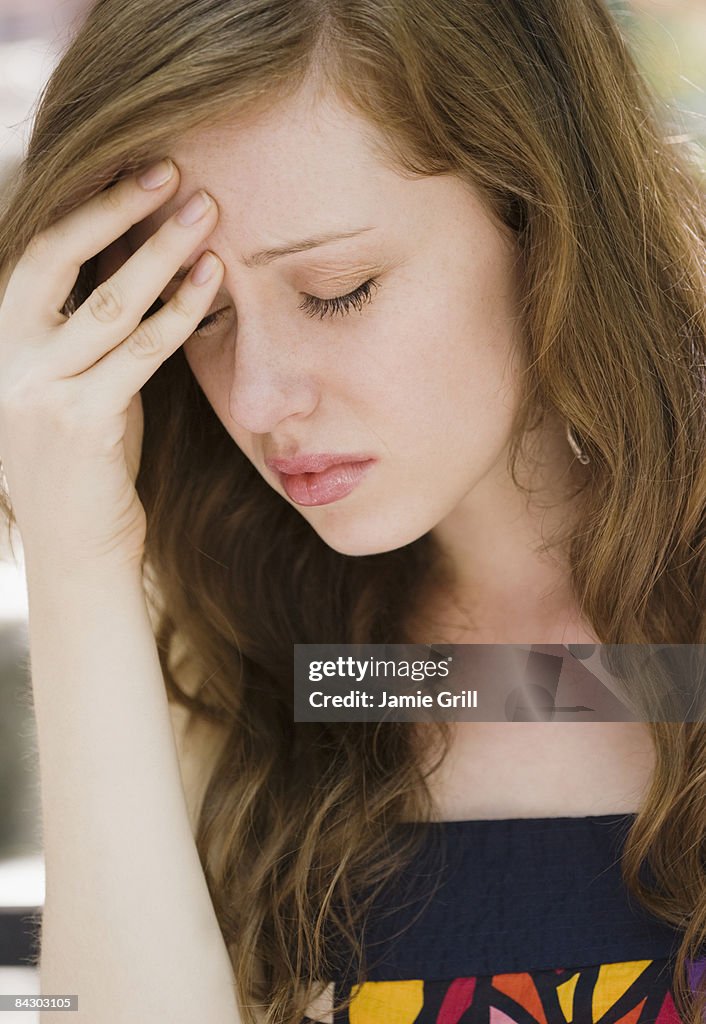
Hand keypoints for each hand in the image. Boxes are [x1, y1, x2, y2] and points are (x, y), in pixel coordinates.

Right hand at [0, 159, 223, 576]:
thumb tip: (135, 265)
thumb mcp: (79, 385)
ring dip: (160, 253)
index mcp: (4, 341)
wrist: (78, 549)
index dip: (84, 206)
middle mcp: (8, 359)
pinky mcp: (80, 425)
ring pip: (105, 303)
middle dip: (114, 209)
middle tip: (170, 168)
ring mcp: (38, 392)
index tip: (134, 167)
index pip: (37, 252)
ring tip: (207, 212)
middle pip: (56, 258)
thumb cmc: (89, 465)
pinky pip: (138, 355)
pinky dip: (178, 314)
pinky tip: (211, 282)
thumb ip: (91, 333)